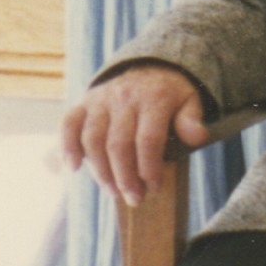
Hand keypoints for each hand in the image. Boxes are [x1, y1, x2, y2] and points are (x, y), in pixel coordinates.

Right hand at [62, 65, 208, 202]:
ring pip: (94, 139)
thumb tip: (198, 137)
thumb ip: (192, 119)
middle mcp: (125, 97)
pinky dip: (67, 145)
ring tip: (113, 191)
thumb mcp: (190, 101)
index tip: (153, 188)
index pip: (149, 140)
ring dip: (101, 170)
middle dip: (126, 177)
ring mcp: (101, 99)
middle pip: (119, 144)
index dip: (149, 168)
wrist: (149, 67)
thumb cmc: (171, 94)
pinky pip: (69, 123)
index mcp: (154, 98)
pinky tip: (73, 167)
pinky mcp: (84, 102)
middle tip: (134, 198)